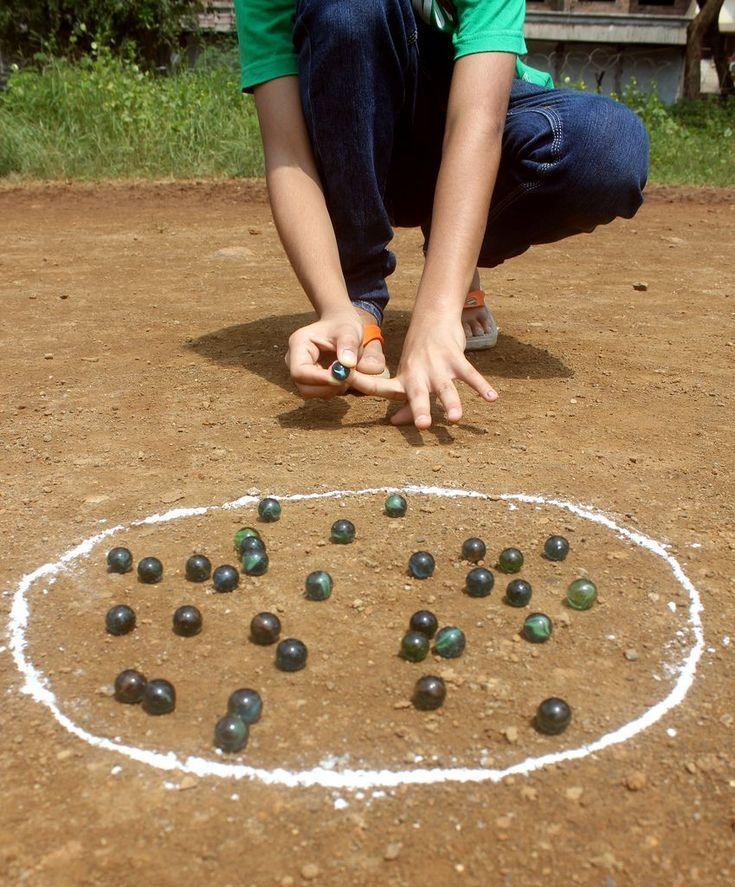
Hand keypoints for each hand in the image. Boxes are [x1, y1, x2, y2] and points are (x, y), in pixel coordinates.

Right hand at [286, 308, 363, 398]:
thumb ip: (348, 345)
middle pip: (303, 387)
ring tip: (348, 373)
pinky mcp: (309, 380)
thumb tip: (347, 364)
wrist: (341, 325)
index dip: (320, 379)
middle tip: (348, 378)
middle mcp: (294, 360)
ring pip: (312, 392)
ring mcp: (301, 372)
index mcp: (298, 344)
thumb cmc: (343, 325)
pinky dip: (334, 389)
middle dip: (327, 387)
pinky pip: (319, 393)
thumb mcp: (349, 330)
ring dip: (332, 389)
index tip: (342, 378)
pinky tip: (344, 375)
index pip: (299, 371)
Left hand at [351, 314, 497, 427]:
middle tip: (423, 425)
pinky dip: (482, 386)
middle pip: (417, 394)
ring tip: (457, 418)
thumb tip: (396, 423)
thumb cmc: (419, 354)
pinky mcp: (455, 357)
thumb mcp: (409, 376)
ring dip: (452, 402)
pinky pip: (470, 374)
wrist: (434, 318)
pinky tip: (493, 399)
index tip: (345, 381)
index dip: (362, 385)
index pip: (380, 387)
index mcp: (403, 379)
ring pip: (445, 386)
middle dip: (419, 409)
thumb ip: (405, 402)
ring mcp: (437, 365)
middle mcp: (418, 373)